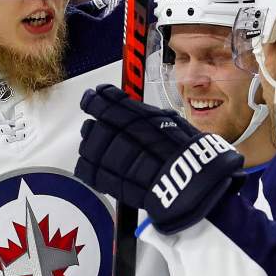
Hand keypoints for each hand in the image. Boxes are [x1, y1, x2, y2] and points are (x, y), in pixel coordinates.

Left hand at [76, 84, 242, 233]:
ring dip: (92, 144)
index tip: (94, 96)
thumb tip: (136, 110)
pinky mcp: (107, 177)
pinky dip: (88, 167)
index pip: (104, 98)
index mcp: (133, 112)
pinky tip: (92, 166)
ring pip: (88, 145)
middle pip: (93, 121)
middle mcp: (117, 130)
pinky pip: (87, 169)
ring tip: (98, 147)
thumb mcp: (170, 120)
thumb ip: (146, 115)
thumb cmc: (186, 151)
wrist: (188, 179)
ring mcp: (110, 154)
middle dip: (95, 121)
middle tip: (96, 121)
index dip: (97, 96)